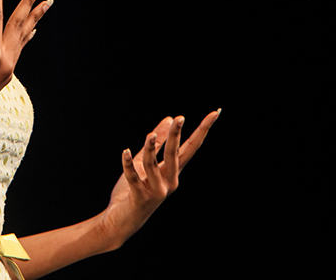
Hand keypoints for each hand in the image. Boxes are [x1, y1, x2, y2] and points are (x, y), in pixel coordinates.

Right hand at [0, 0, 51, 156]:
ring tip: (46, 2)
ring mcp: (8, 70)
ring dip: (33, 18)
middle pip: (19, 24)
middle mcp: (5, 62)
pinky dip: (25, 36)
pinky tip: (32, 27)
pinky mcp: (5, 76)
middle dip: (30, 2)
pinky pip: (19, 50)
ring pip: (23, 37)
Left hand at [98, 109, 220, 249]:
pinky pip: (134, 178)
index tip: (214, 113)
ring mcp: (157, 191)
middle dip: (177, 136)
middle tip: (180, 118)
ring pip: (153, 164)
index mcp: (173, 171)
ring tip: (150, 135)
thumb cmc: (134, 191)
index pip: (191, 147)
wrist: (121, 221)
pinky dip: (128, 165)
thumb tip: (170, 118)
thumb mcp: (145, 162)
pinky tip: (125, 152)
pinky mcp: (140, 198)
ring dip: (151, 148)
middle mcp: (169, 182)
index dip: (203, 130)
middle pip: (175, 154)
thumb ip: (156, 142)